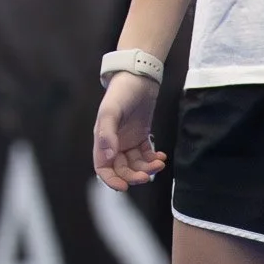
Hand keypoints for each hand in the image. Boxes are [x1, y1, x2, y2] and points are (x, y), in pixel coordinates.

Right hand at [93, 72, 166, 190]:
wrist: (139, 76)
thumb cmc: (121, 92)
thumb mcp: (110, 111)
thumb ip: (106, 134)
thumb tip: (108, 158)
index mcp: (101, 140)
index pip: (103, 168)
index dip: (111, 180)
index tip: (124, 187)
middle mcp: (113, 143)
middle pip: (121, 169)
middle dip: (134, 176)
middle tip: (147, 176)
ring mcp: (127, 140)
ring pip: (135, 164)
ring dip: (147, 168)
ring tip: (159, 164)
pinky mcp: (141, 135)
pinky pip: (146, 154)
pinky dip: (153, 159)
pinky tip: (161, 156)